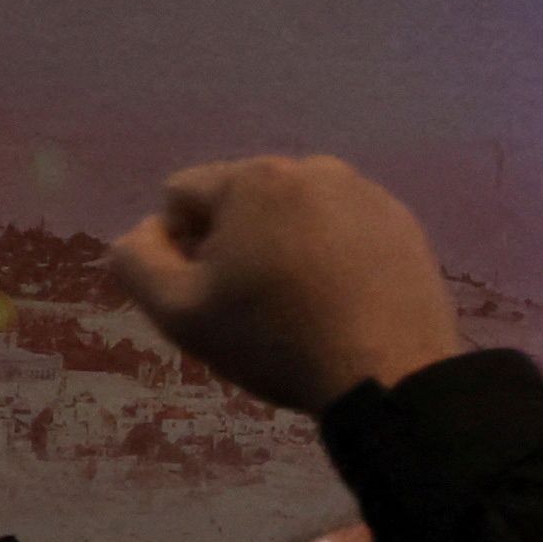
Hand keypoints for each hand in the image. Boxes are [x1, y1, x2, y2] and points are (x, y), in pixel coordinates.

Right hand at [109, 156, 465, 413]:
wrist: (387, 373)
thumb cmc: (274, 338)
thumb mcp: (177, 310)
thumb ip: (137, 260)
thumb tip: (146, 229)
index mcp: (255, 177)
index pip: (182, 195)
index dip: (178, 245)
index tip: (207, 290)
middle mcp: (315, 168)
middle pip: (242, 199)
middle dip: (234, 240)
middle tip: (254, 300)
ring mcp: (368, 193)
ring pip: (295, 212)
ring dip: (283, 244)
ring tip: (299, 301)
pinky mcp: (405, 223)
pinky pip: (344, 227)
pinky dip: (333, 252)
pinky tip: (340, 298)